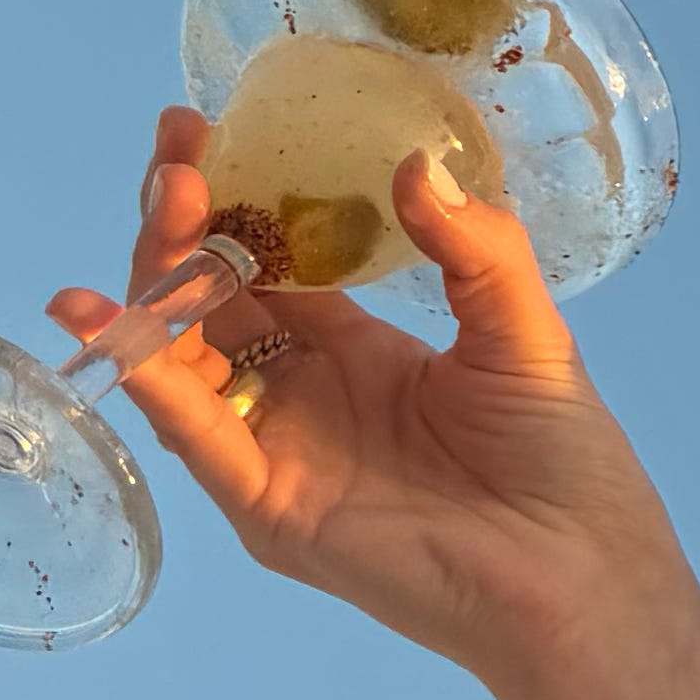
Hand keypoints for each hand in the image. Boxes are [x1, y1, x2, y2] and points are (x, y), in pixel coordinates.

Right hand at [53, 108, 693, 694]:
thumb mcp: (524, 330)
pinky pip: (194, 434)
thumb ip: (474, 247)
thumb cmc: (563, 457)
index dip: (231, 199)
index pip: (266, 263)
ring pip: (181, 356)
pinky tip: (120, 322)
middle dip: (182, 223)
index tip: (202, 128)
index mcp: (356, 350)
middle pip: (208, 298)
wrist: (578, 570)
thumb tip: (417, 161)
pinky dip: (149, 379)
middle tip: (177, 154)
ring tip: (162, 209)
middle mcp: (300, 394)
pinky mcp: (265, 504)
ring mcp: (274, 448)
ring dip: (155, 282)